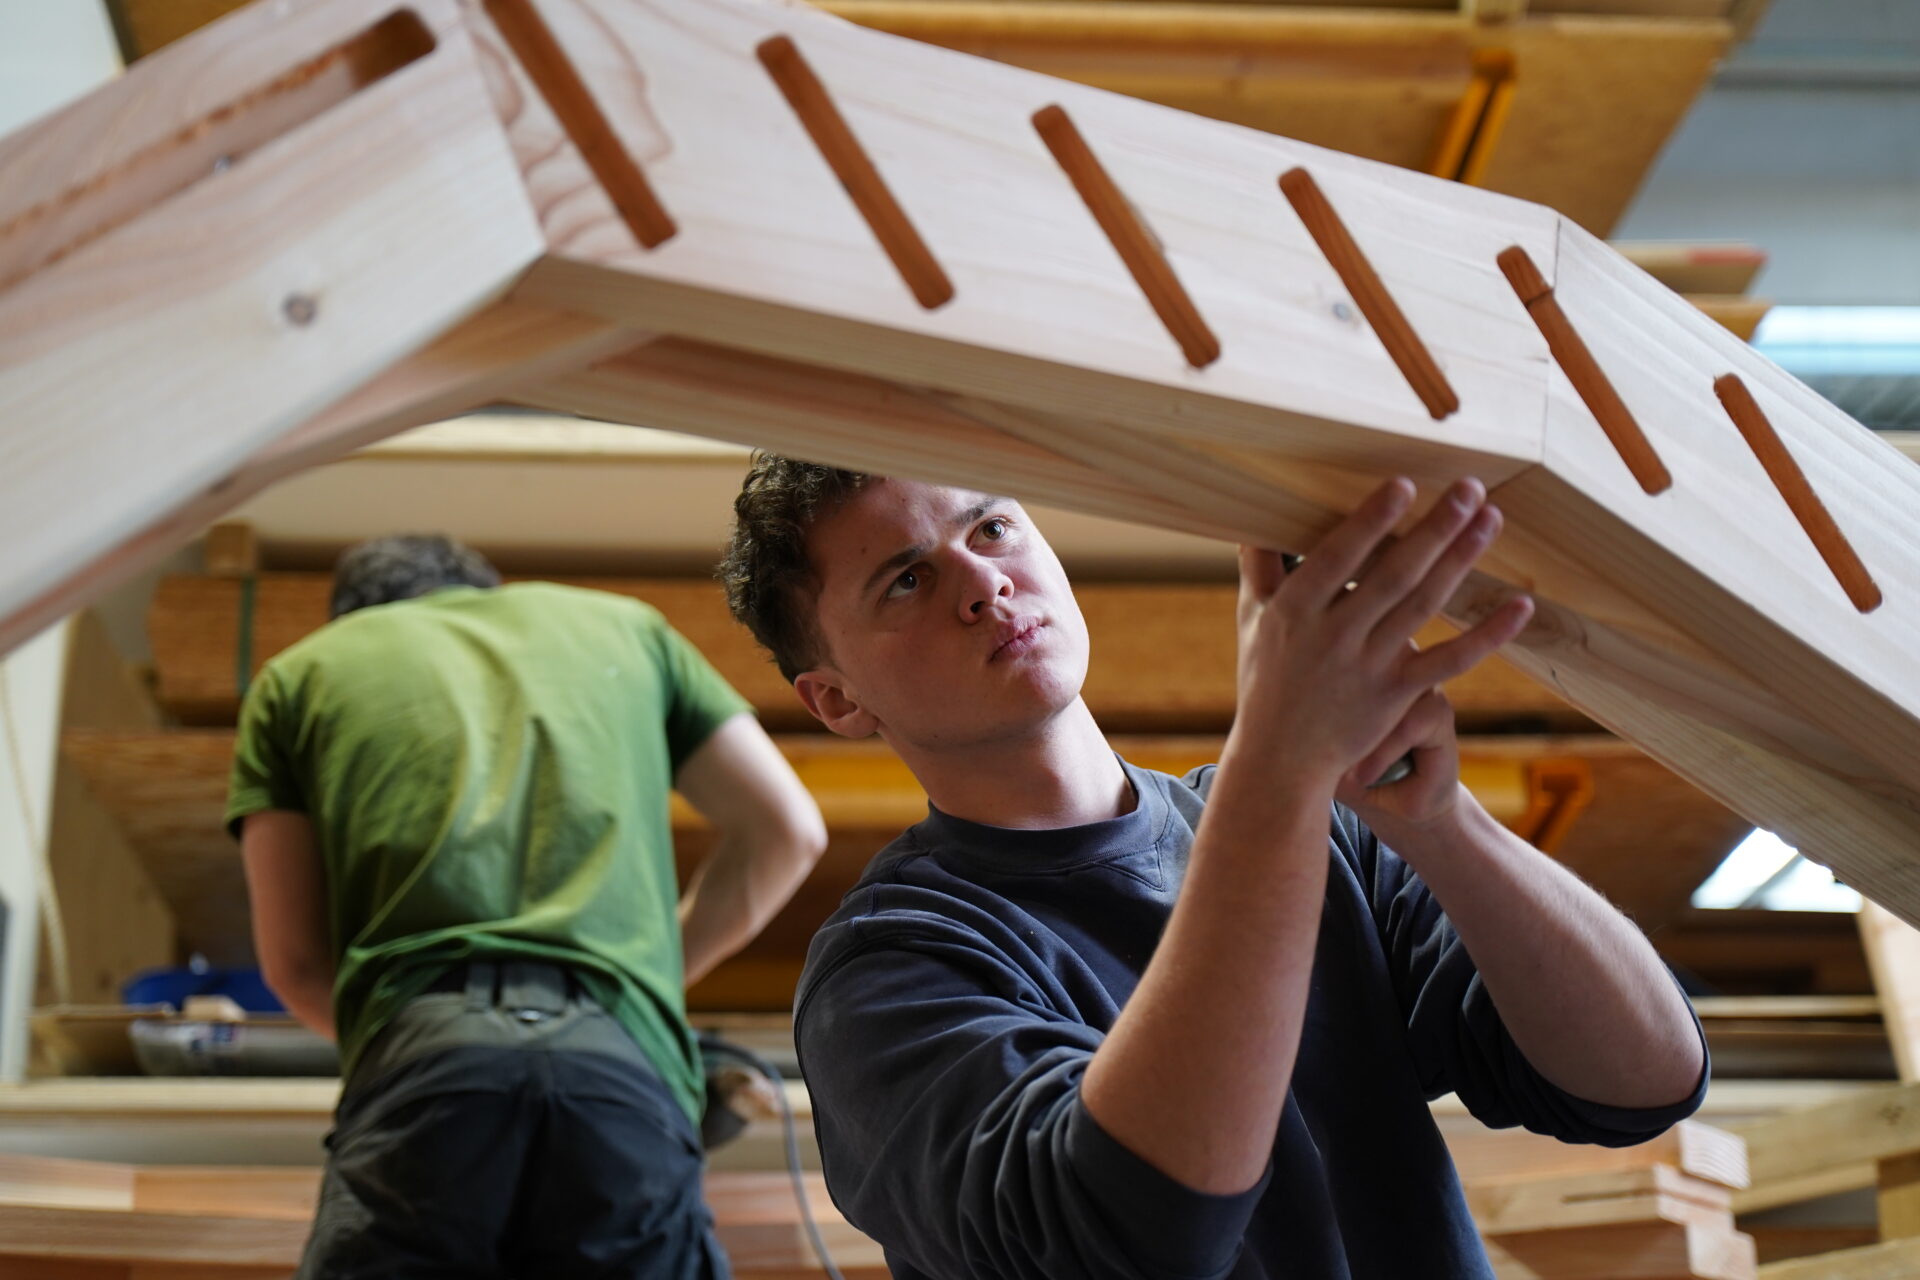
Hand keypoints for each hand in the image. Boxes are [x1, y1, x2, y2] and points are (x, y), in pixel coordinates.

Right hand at [1227, 477, 1533, 807]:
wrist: (1283, 758)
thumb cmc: (1267, 680)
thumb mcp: (1253, 621)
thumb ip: (1260, 569)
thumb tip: (1253, 521)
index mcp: (1296, 610)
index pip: (1338, 557)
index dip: (1372, 521)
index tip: (1403, 484)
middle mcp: (1334, 635)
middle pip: (1393, 574)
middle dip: (1434, 528)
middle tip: (1469, 488)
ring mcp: (1370, 666)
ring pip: (1423, 604)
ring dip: (1460, 559)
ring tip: (1491, 518)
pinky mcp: (1399, 694)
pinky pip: (1451, 660)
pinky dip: (1487, 634)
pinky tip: (1519, 605)